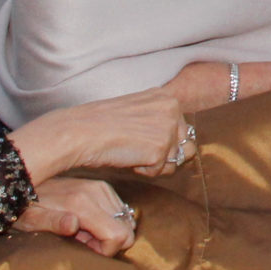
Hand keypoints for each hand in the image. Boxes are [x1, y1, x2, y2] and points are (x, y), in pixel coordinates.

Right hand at [7, 86, 192, 183]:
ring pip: (172, 162)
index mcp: (167, 97)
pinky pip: (158, 172)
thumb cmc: (103, 125)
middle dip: (161, 155)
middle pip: (183, 148)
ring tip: (129, 149)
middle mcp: (173, 109)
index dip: (160, 143)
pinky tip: (126, 157)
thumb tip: (190, 151)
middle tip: (133, 146)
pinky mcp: (159, 149)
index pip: (182, 131)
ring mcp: (168, 128)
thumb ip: (163, 125)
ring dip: (152, 164)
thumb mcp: (139, 114)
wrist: (80, 131)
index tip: (137, 138)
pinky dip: (142, 171)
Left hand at [17, 176, 137, 256]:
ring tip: (83, 231)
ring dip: (107, 232)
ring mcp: (102, 188)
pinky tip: (87, 222)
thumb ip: (53, 223)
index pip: (118, 234)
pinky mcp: (103, 186)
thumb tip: (73, 224)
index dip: (107, 250)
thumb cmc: (26, 208)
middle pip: (127, 229)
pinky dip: (108, 222)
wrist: (24, 181)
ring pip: (125, 221)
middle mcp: (97, 192)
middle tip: (84, 240)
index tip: (87, 249)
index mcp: (82, 203)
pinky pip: (120, 211)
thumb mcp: (32, 220)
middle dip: (108, 242)